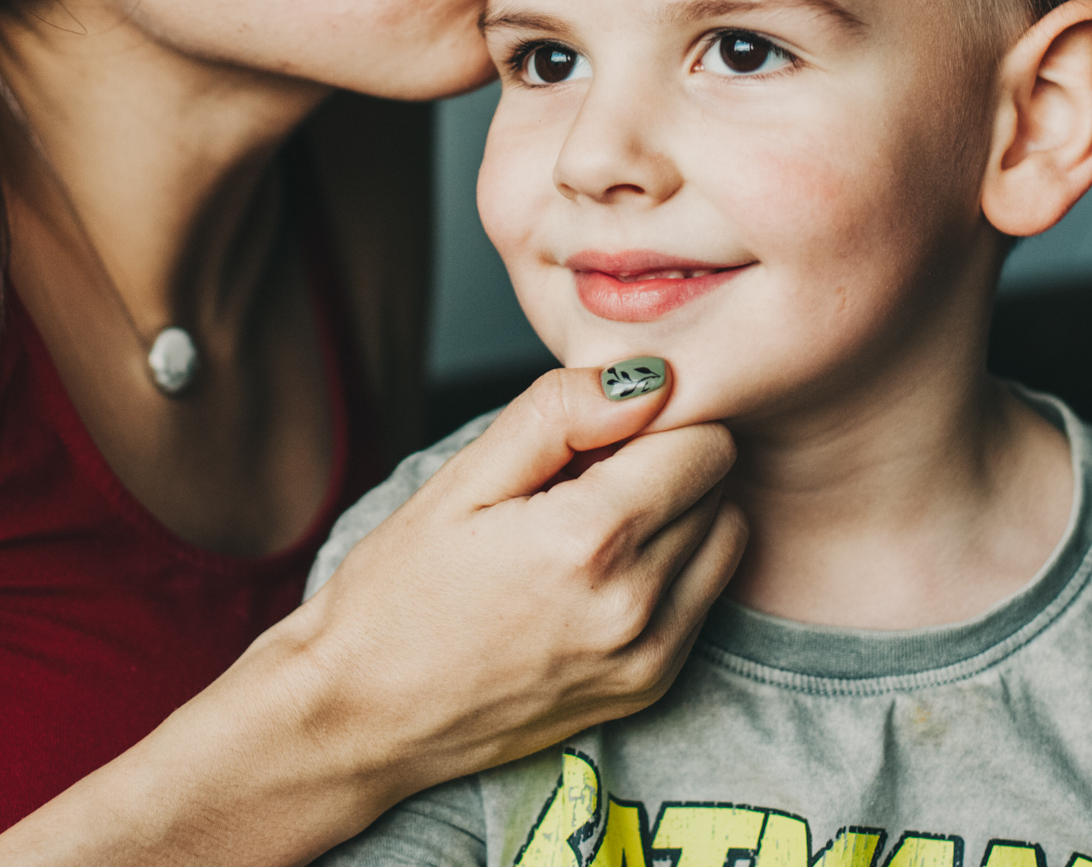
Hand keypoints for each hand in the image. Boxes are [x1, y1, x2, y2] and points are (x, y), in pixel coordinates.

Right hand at [285, 364, 747, 797]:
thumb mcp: (460, 479)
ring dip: (680, 511)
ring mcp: (649, 655)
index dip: (655, 416)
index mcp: (588, 543)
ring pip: (725, 537)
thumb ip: (559, 413)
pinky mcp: (650, 687)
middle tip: (584, 475)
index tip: (596, 432)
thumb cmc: (397, 593)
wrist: (366, 714)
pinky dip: (673, 565)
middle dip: (667, 459)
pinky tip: (599, 569)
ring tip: (594, 520)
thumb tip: (650, 378)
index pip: (703, 440)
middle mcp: (636, 606)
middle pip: (720, 484)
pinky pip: (704, 596)